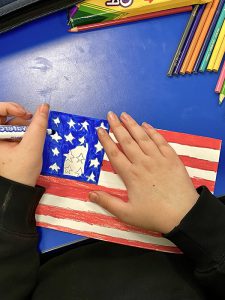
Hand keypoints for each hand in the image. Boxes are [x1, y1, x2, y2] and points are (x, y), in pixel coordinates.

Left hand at [0, 102, 48, 186]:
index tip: (25, 114)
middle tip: (31, 119)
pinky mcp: (5, 144)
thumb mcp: (31, 148)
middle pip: (3, 115)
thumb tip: (44, 107)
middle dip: (19, 116)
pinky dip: (24, 132)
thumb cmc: (20, 172)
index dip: (10, 107)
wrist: (18, 191)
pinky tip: (31, 140)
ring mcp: (0, 140)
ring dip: (24, 125)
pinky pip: (14, 131)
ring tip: (34, 135)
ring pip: (10, 123)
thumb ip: (38, 126)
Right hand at [89, 112, 198, 233]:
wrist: (184, 215)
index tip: (100, 129)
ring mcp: (158, 159)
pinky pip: (160, 141)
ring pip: (142, 138)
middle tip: (110, 114)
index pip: (114, 153)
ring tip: (125, 115)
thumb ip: (108, 202)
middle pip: (127, 141)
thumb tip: (90, 195)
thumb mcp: (127, 214)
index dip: (106, 140)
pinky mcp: (172, 158)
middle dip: (117, 126)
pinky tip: (146, 125)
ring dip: (132, 125)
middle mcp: (143, 163)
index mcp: (131, 175)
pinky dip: (153, 132)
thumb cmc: (154, 215)